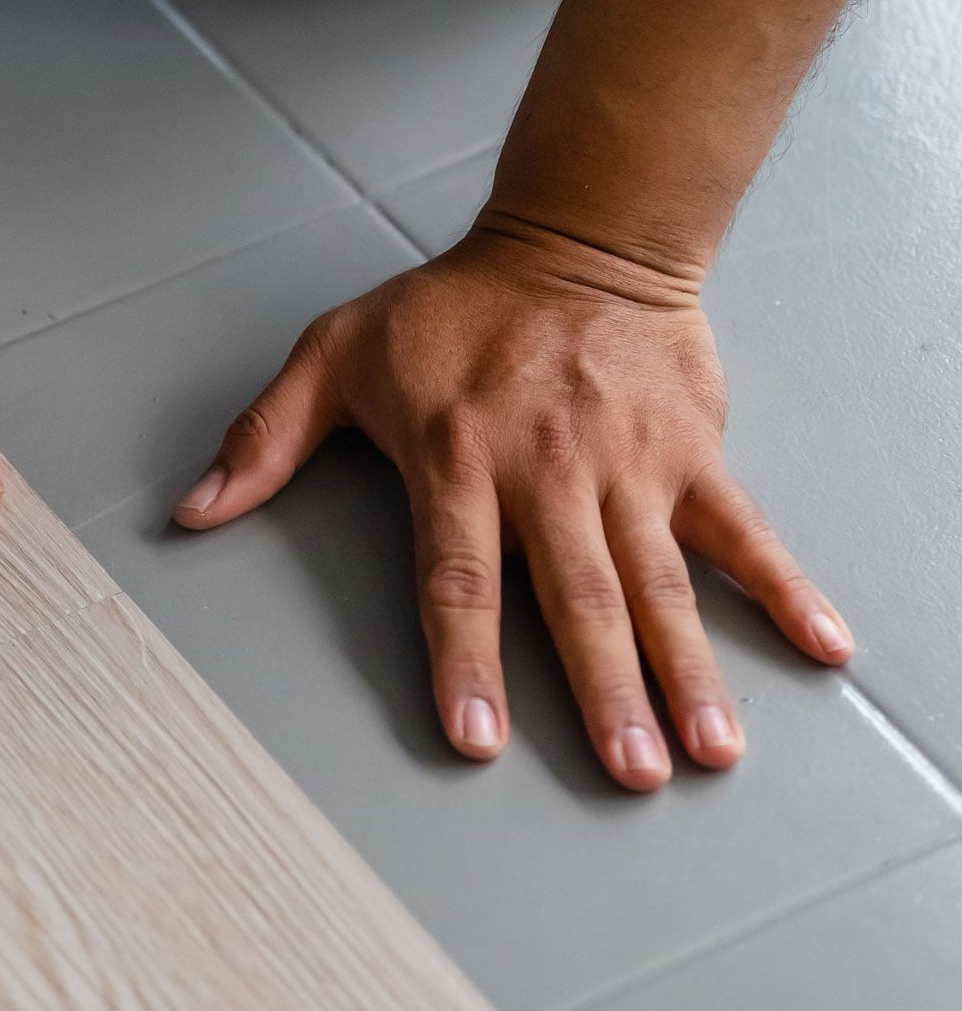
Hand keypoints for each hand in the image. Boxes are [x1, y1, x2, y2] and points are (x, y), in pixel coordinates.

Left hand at [173, 213, 851, 791]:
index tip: (476, 739)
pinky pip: (741, 528)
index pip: (457, 573)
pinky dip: (784, 586)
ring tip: (709, 748)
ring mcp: (628, 461)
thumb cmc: (449, 307)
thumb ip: (265, 437)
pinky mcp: (691, 448)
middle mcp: (546, 467)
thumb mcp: (335, 351)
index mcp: (457, 453)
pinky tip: (820, 647)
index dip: (464, 659)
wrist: (578, 235)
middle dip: (601, 689)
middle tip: (630, 774)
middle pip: (573, 594)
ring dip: (687, 666)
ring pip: (659, 578)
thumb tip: (190, 512)